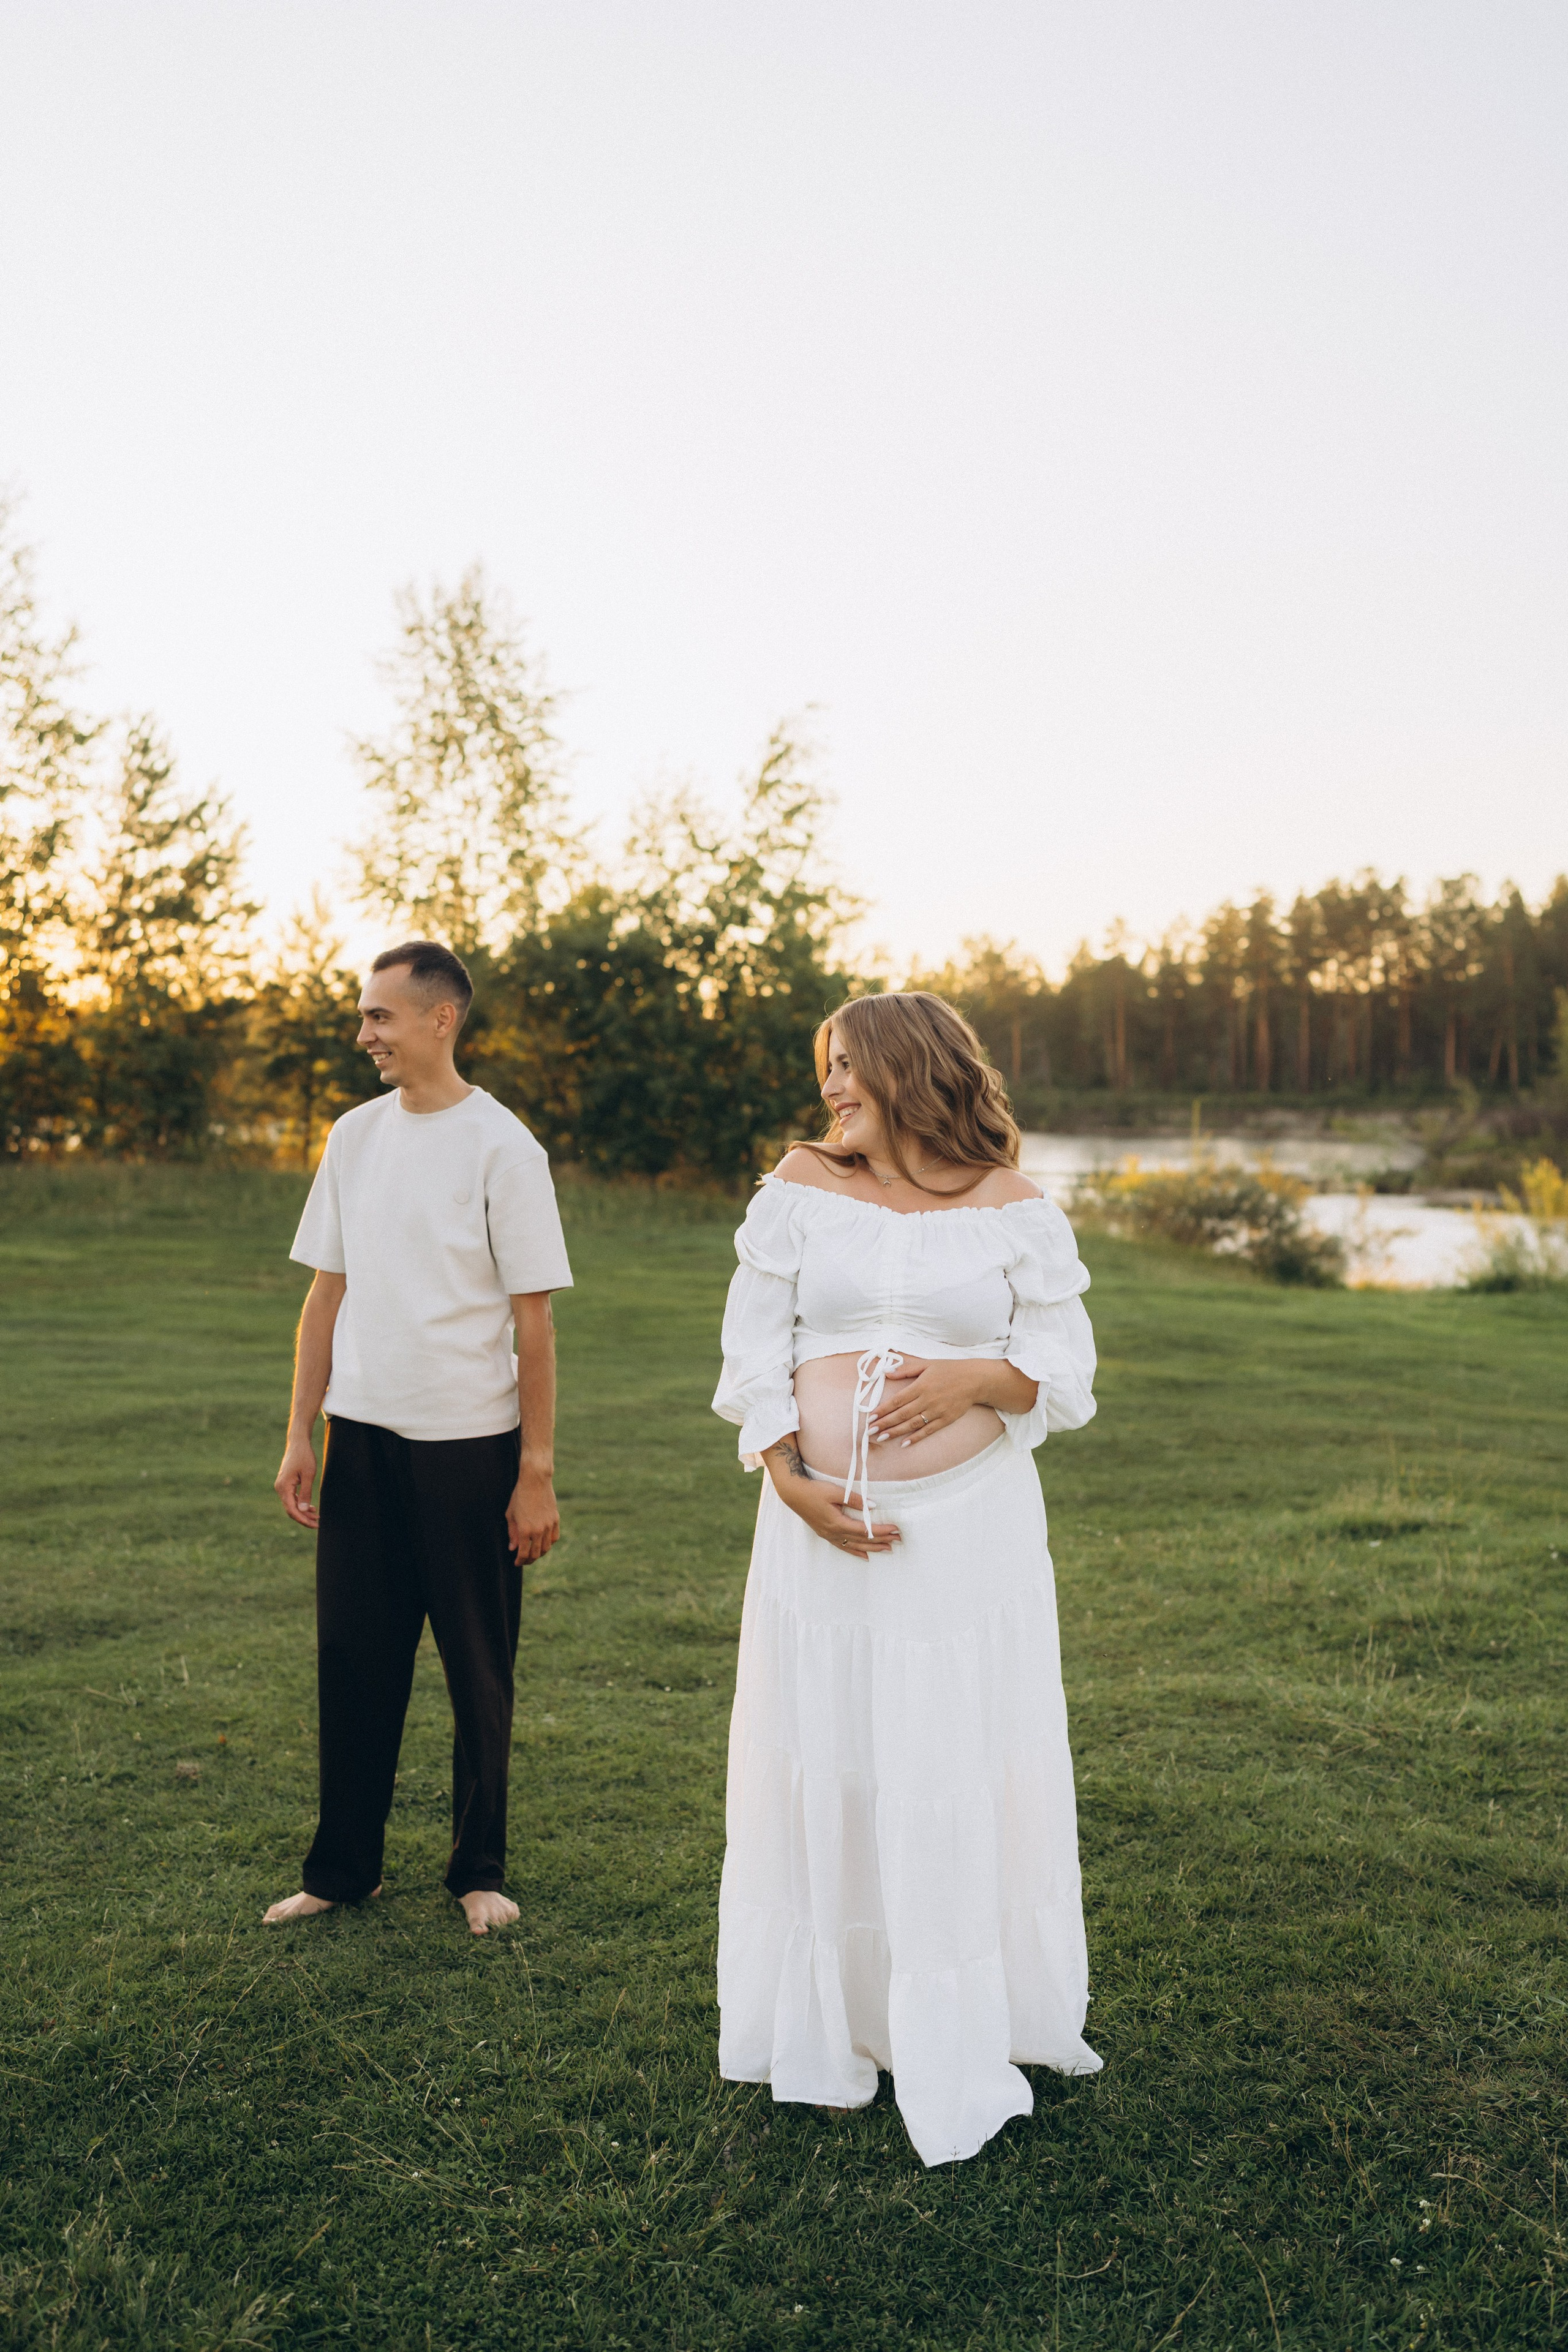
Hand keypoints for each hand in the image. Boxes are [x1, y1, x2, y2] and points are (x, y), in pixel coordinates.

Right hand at [274, 1435, 318, 1527]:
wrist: (298, 1443)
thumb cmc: (304, 1456)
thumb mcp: (308, 1475)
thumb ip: (306, 1493)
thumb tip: (303, 1510)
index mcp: (283, 1487)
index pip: (292, 1510)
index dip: (303, 1519)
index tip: (314, 1525)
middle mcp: (280, 1488)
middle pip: (291, 1509)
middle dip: (304, 1518)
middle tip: (318, 1523)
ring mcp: (282, 1486)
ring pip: (291, 1505)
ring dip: (303, 1512)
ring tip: (317, 1516)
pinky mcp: (286, 1484)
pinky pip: (292, 1498)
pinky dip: (301, 1504)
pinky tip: (311, 1507)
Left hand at [507, 1467, 559, 1564]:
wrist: (535, 1481)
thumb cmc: (519, 1496)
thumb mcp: (510, 1515)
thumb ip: (512, 1533)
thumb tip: (513, 1548)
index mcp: (524, 1530)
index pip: (523, 1553)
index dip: (519, 1561)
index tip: (516, 1563)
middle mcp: (538, 1530)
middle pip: (536, 1554)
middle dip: (529, 1560)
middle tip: (524, 1561)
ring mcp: (548, 1525)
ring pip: (546, 1548)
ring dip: (539, 1554)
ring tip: (534, 1553)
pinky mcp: (555, 1520)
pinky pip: (554, 1537)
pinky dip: (549, 1543)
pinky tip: (543, 1543)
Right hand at [762, 1437, 899, 1557]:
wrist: (793, 1493)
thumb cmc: (814, 1490)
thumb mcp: (834, 1491)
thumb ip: (854, 1499)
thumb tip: (873, 1506)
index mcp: (837, 1523)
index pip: (865, 1530)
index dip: (881, 1530)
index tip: (895, 1528)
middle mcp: (834, 1533)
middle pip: (862, 1540)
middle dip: (881, 1540)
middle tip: (898, 1540)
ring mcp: (829, 1535)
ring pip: (854, 1546)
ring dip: (872, 1548)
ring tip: (887, 1549)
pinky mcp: (825, 1534)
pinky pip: (843, 1546)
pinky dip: (856, 1552)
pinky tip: (865, 1556)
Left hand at [870, 1358, 1009, 1449]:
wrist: (975, 1379)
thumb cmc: (949, 1370)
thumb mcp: (927, 1364)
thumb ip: (906, 1369)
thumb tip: (887, 1372)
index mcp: (921, 1386)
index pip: (897, 1400)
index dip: (883, 1409)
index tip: (871, 1416)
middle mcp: (927, 1400)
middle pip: (902, 1414)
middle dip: (885, 1423)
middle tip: (870, 1431)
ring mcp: (937, 1411)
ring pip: (912, 1424)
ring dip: (896, 1432)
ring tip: (881, 1438)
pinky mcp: (946, 1419)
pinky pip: (928, 1431)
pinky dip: (916, 1438)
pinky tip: (904, 1443)